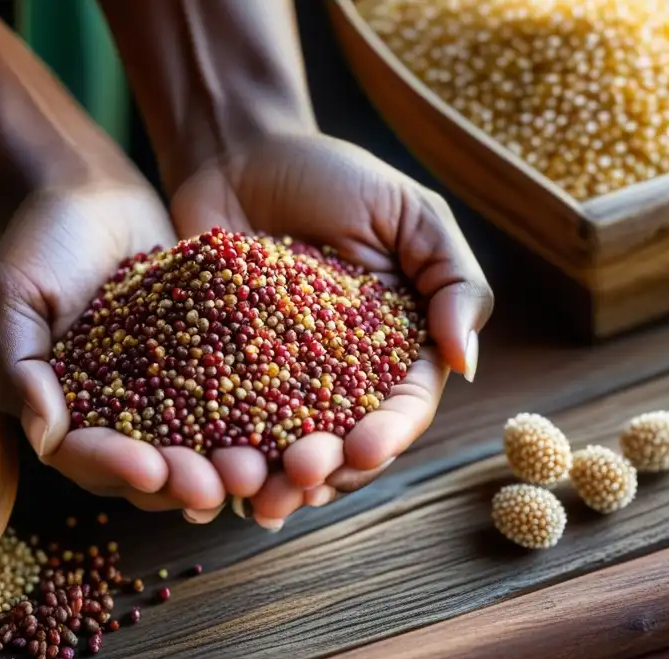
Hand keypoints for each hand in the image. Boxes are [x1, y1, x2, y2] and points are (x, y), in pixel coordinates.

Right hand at [0, 176, 235, 512]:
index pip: (86, 456)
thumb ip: (18, 364)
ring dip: (227, 468)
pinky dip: (262, 424)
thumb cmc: (39, 241)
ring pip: (200, 450)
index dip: (116, 467)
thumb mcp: (10, 297)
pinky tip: (292, 431)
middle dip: (182, 484)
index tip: (150, 468)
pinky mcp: (210, 370)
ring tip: (259, 471)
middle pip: (150, 470)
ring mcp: (167, 398)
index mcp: (64, 414)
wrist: (93, 195)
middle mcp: (118, 419)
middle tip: (217, 488)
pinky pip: (239, 404)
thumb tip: (42, 438)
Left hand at [168, 132, 493, 526]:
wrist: (240, 154)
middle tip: (299, 478)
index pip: (402, 406)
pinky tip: (202, 475)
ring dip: (270, 479)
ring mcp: (275, 382)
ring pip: (279, 449)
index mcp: (394, 350)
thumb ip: (452, 280)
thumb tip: (466, 362)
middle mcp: (338, 379)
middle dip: (325, 470)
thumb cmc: (334, 175)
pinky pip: (218, 423)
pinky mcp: (217, 375)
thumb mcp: (410, 214)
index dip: (387, 435)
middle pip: (340, 444)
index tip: (364, 449)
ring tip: (252, 494)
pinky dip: (215, 454)